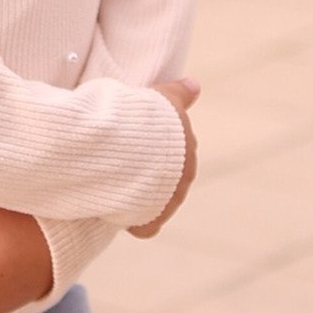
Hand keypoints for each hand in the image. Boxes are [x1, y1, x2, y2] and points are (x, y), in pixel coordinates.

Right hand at [128, 80, 199, 238]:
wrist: (124, 145)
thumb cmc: (141, 118)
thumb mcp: (162, 99)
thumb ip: (178, 94)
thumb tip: (194, 84)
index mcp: (188, 150)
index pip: (178, 157)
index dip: (156, 154)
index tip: (137, 151)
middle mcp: (184, 178)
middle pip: (169, 182)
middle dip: (151, 178)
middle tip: (124, 170)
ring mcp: (169, 202)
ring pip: (157, 205)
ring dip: (141, 200)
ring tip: (117, 191)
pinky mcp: (152, 220)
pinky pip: (145, 227)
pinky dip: (134, 225)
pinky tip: (120, 218)